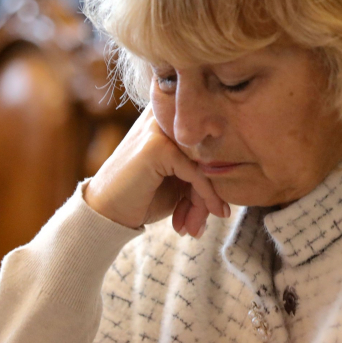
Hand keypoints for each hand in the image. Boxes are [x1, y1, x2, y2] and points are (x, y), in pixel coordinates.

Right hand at [84, 109, 230, 235]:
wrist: (107, 212)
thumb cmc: (143, 195)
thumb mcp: (179, 182)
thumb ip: (203, 171)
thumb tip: (234, 177)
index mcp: (168, 116)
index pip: (207, 141)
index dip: (214, 176)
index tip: (217, 207)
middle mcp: (162, 115)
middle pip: (206, 152)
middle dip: (208, 192)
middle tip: (203, 222)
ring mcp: (158, 128)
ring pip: (203, 164)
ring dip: (203, 201)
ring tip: (194, 227)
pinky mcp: (158, 146)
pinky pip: (196, 174)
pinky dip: (204, 198)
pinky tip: (202, 219)